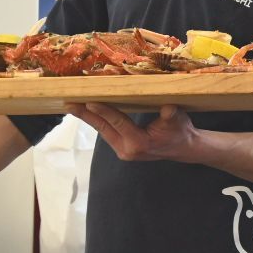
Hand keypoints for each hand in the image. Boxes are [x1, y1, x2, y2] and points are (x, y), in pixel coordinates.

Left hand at [67, 102, 201, 162]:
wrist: (183, 148)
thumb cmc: (180, 131)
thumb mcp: (178, 120)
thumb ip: (171, 114)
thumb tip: (167, 107)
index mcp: (139, 143)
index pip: (117, 122)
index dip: (103, 111)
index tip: (88, 102)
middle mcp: (127, 150)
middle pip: (103, 128)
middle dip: (85, 115)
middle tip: (69, 104)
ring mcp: (123, 151)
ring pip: (103, 130)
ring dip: (88, 118)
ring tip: (73, 105)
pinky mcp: (122, 148)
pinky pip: (107, 132)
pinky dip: (97, 120)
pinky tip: (87, 111)